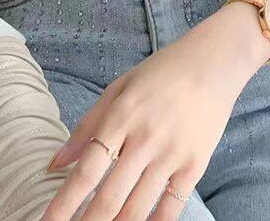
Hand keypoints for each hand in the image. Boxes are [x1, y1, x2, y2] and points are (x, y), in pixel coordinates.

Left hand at [40, 1, 269, 219]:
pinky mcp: (195, 166)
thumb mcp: (119, 87)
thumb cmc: (161, 72)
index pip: (86, 171)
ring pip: (137, 210)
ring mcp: (171, 155)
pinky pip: (170, 208)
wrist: (213, 63)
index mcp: (121, 116)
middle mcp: (144, 139)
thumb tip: (56, 163)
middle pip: (108, 198)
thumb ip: (87, 125)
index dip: (63, 203)